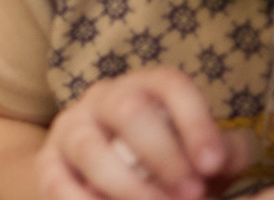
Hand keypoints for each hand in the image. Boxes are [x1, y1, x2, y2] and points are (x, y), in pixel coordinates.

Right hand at [39, 68, 232, 199]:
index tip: (214, 164)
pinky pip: (58, 182)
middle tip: (191, 193)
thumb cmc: (166, 164)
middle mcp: (104, 99)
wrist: (101, 179)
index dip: (194, 122)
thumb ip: (224, 152)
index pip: (169, 85)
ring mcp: (70, 129)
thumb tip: (226, 157)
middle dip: (162, 155)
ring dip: (127, 185)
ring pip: (90, 146)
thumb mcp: (198, 154)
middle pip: (127, 111)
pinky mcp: (47, 164)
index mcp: (146, 88)